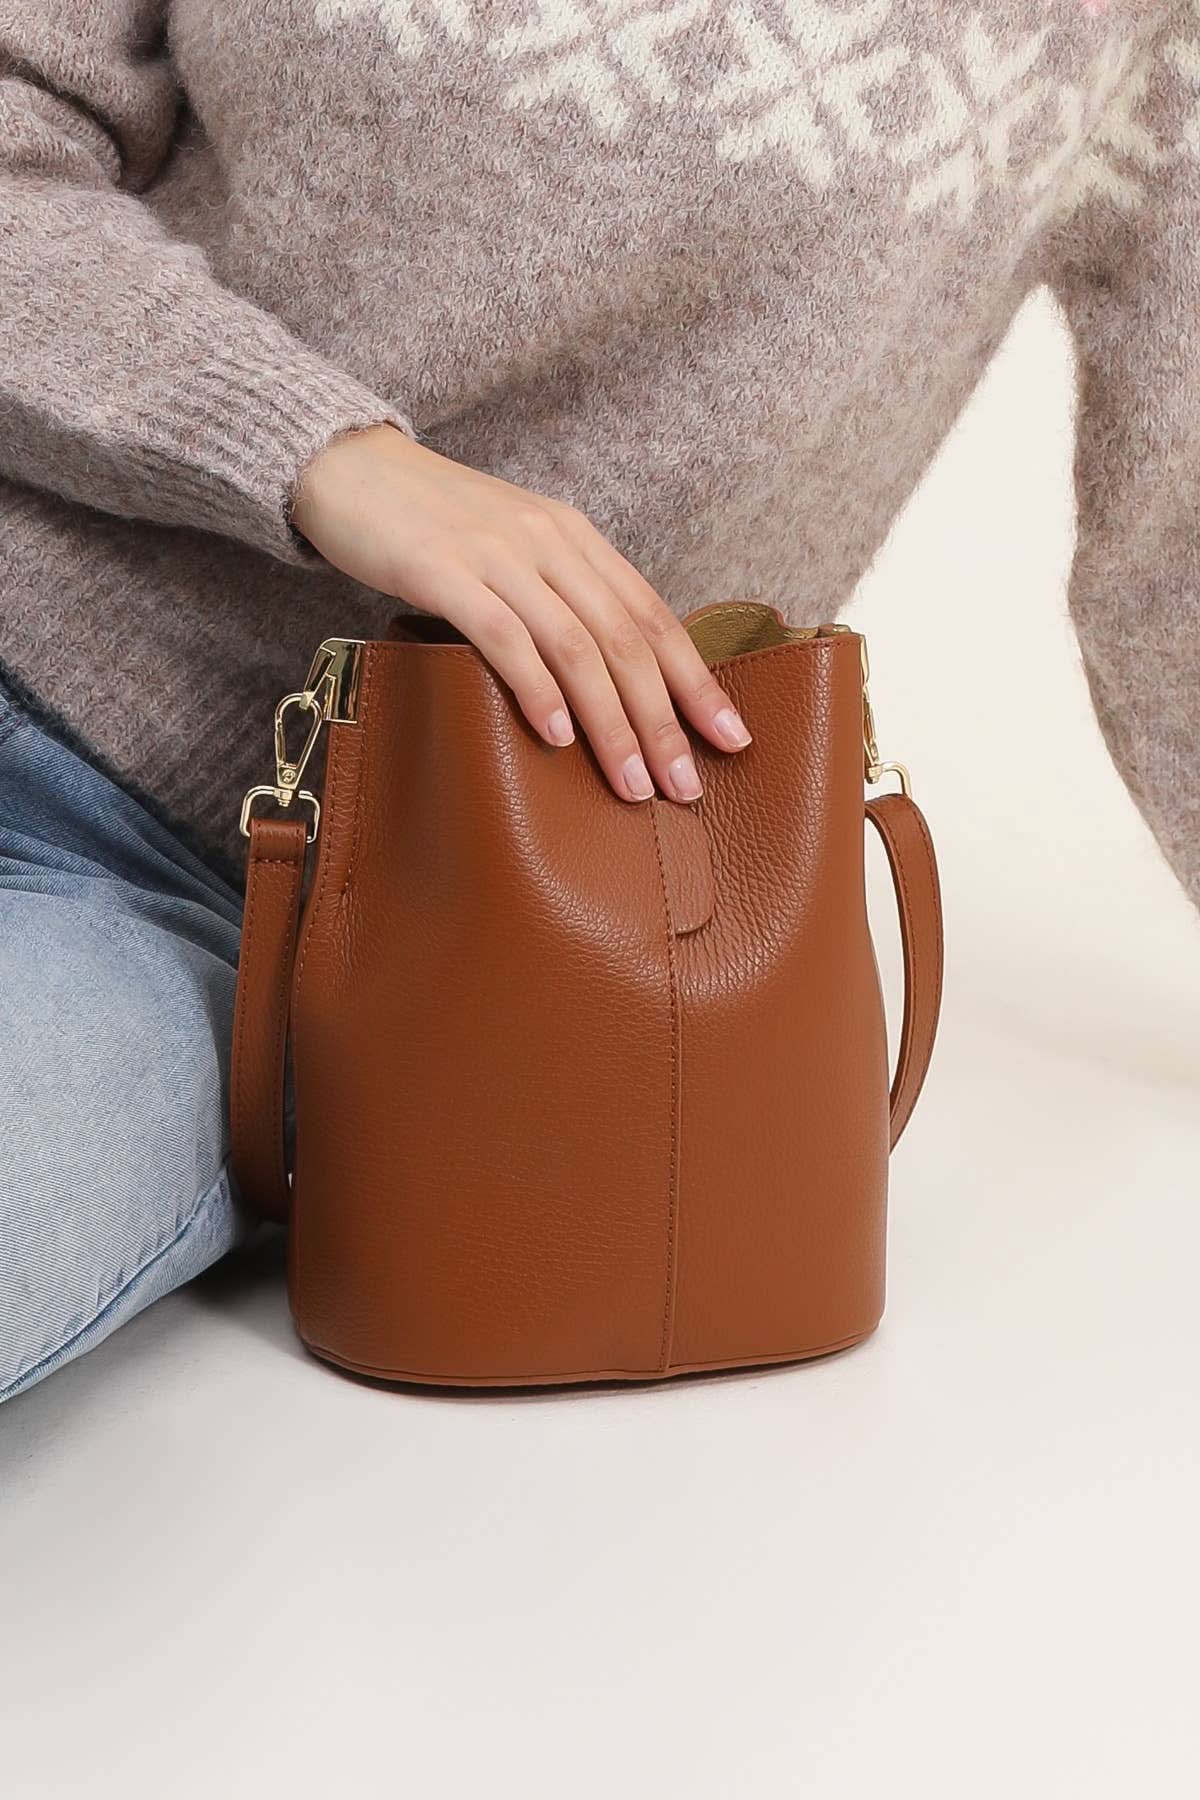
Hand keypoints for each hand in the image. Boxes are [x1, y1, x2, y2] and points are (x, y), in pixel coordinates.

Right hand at [291, 423, 751, 802]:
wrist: (348, 465)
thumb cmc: (432, 524)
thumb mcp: (513, 550)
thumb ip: (558, 599)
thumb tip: (605, 682)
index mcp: (576, 537)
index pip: (654, 617)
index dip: (697, 682)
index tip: (732, 740)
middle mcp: (549, 542)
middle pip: (626, 641)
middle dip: (664, 720)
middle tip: (686, 786)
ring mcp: (497, 554)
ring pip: (576, 647)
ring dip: (611, 722)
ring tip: (633, 783)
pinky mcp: (442, 569)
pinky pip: (504, 636)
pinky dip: (538, 688)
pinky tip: (558, 736)